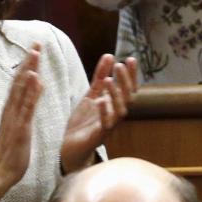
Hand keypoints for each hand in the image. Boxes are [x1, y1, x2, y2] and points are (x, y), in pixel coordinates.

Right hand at [0, 44, 42, 201]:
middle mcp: (11, 110)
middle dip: (28, 61)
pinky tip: (37, 79)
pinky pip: (26, 108)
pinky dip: (31, 92)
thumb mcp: (20, 128)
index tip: (34, 49)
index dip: (27, 65)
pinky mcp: (20, 129)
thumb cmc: (12, 153)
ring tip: (36, 53)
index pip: (20, 84)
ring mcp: (14, 119)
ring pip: (22, 90)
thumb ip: (25, 109)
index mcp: (11, 110)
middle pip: (20, 81)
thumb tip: (33, 91)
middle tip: (37, 43)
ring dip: (29, 70)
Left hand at [60, 54, 136, 173]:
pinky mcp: (99, 136)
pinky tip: (100, 101)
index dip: (131, 74)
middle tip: (120, 65)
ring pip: (120, 110)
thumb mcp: (91, 94)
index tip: (130, 58)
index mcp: (115, 104)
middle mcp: (116, 115)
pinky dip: (104, 113)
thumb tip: (109, 55)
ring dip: (116, 95)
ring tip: (109, 80)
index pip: (128, 87)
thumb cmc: (83, 121)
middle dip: (125, 81)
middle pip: (128, 97)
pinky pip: (105, 124)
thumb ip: (100, 77)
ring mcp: (109, 126)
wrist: (70, 146)